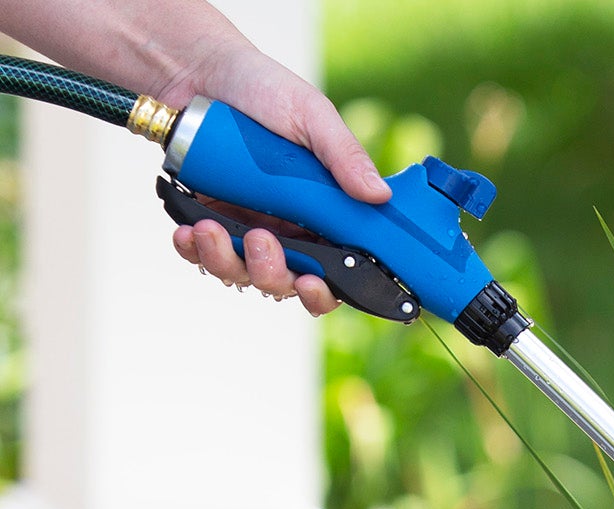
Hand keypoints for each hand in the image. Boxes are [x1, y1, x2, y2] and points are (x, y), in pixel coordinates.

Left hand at [165, 44, 389, 314]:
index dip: (327, 291)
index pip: (338, 274)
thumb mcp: (312, 115)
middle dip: (272, 275)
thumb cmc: (263, 88)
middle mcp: (291, 232)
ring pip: (245, 276)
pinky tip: (189, 231)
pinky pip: (204, 256)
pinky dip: (195, 251)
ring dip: (228, 263)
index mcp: (326, 216)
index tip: (313, 283)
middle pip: (289, 283)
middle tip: (259, 240)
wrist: (197, 69)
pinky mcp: (210, 223)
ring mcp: (249, 231)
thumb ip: (345, 155)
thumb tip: (380, 196)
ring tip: (210, 229)